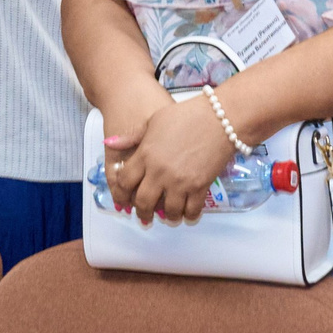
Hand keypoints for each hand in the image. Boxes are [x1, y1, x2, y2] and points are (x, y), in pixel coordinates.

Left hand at [104, 94, 236, 225]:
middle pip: (143, 202)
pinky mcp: (200, 186)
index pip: (125, 181)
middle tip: (145, 215)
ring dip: (167, 217)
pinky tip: (187, 213)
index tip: (126, 196)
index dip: (123, 192)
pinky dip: (188, 215)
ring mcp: (180, 181)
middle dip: (142, 212)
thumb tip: (111, 143)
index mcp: (145, 155)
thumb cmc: (186, 115)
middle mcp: (159, 172)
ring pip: (168, 211)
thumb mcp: (153, 120)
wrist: (220, 118)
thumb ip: (132, 136)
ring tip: (168, 216)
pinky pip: (191, 210)